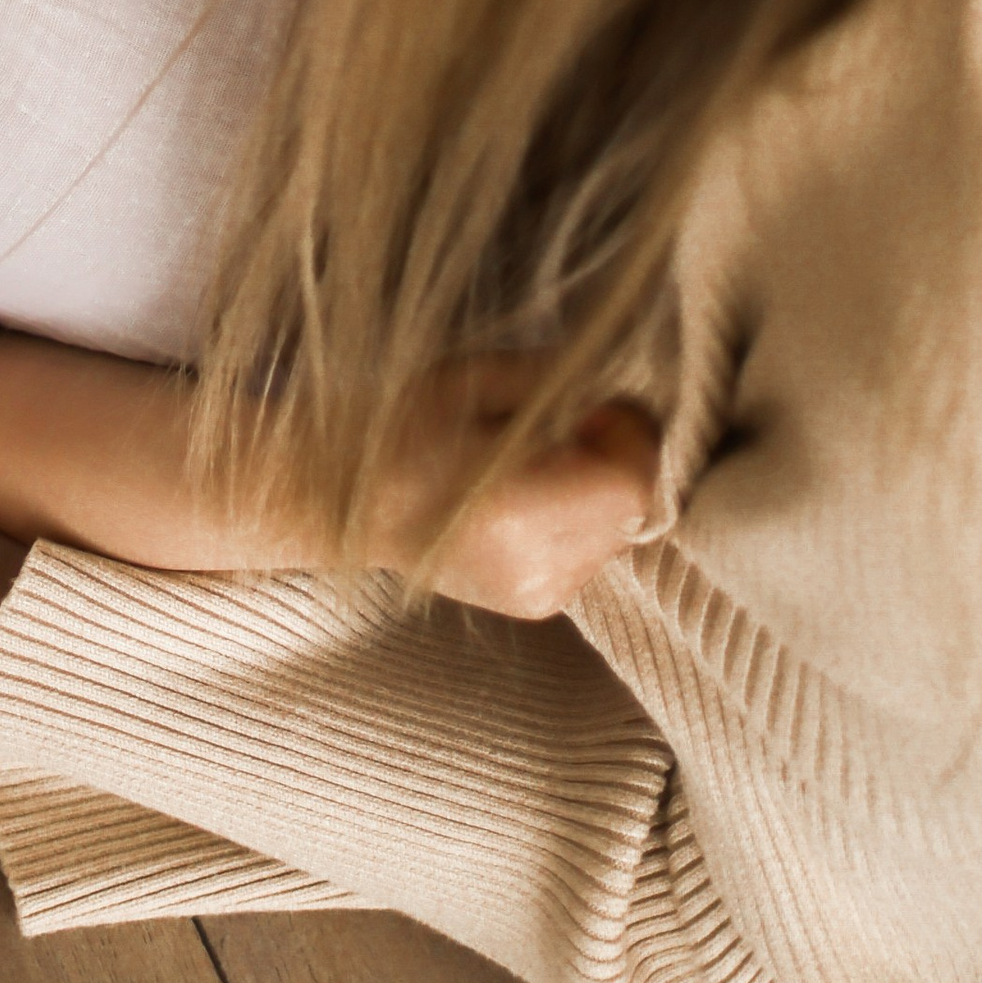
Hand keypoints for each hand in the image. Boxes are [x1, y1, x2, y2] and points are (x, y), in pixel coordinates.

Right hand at [371, 361, 661, 619]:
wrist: (351, 503)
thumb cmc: (403, 426)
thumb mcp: (471, 377)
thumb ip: (552, 381)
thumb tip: (616, 387)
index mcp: (510, 506)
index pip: (629, 486)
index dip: (628, 436)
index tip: (593, 406)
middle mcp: (532, 564)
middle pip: (630, 509)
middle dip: (614, 459)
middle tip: (566, 427)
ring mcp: (536, 593)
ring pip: (618, 533)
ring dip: (598, 491)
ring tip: (541, 465)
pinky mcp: (537, 605)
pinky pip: (593, 553)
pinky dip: (580, 520)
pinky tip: (530, 499)